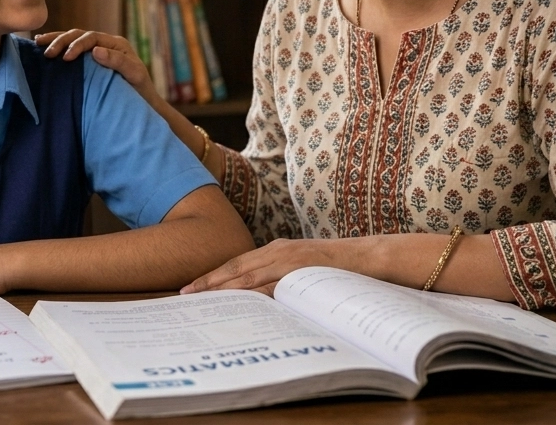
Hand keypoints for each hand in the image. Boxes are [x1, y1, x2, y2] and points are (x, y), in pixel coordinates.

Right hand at [34, 29, 161, 109]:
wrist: (144, 106)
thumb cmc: (141, 92)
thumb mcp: (134, 75)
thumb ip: (118, 61)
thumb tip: (95, 50)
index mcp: (116, 44)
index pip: (92, 38)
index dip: (76, 45)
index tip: (65, 58)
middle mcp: (106, 44)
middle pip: (79, 35)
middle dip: (61, 41)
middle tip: (47, 53)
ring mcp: (97, 52)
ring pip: (73, 39)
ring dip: (56, 40)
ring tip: (38, 43)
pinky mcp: (90, 63)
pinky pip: (72, 51)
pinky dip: (59, 48)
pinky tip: (44, 48)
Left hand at [180, 239, 347, 296]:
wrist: (371, 258)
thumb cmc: (339, 268)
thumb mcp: (305, 268)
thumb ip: (284, 276)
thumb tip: (264, 295)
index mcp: (279, 249)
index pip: (239, 263)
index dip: (214, 274)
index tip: (193, 286)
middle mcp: (279, 251)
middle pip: (235, 268)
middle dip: (208, 281)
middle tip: (185, 294)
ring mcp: (289, 261)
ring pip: (248, 275)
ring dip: (222, 288)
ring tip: (200, 300)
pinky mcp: (301, 273)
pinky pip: (271, 286)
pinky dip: (252, 294)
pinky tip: (236, 305)